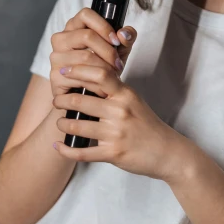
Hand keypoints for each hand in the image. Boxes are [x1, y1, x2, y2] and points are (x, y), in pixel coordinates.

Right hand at [49, 7, 136, 99]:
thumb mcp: (120, 50)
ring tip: (114, 76)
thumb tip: (123, 34)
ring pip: (84, 57)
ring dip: (104, 68)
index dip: (103, 26)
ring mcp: (56, 57)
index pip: (86, 14)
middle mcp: (61, 39)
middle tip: (118, 64)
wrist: (90, 94)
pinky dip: (95, 83)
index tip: (116, 41)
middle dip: (108, 51)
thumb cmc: (104, 66)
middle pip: (86, 35)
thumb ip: (127, 38)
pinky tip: (103, 88)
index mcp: (75, 27)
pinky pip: (78, 77)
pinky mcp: (55, 76)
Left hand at [52, 62, 191, 182]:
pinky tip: (59, 146)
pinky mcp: (112, 153)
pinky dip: (66, 149)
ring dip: (62, 124)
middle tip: (57, 101)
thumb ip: (113, 90)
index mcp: (125, 95)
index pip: (98, 74)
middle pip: (80, 100)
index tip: (64, 70)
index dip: (77, 70)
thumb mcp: (134, 100)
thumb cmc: (147, 124)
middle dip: (61, 100)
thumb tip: (87, 76)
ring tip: (60, 122)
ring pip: (76, 126)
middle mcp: (120, 111)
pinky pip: (81, 152)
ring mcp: (115, 133)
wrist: (167, 151)